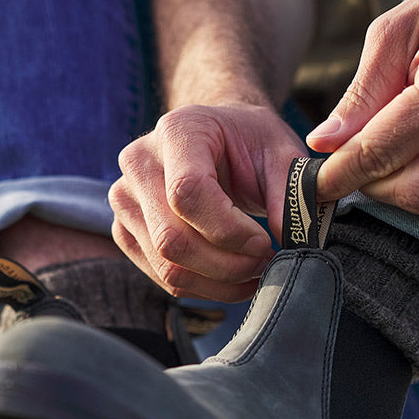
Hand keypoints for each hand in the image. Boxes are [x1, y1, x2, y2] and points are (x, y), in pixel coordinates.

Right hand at [110, 104, 303, 301]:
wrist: (217, 138)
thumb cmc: (249, 142)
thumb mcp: (280, 152)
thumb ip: (290, 190)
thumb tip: (293, 239)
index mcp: (177, 131)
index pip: (187, 193)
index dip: (229, 231)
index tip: (265, 242)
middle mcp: (139, 162)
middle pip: (171, 239)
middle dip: (227, 265)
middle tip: (264, 263)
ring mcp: (125, 200)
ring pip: (166, 266)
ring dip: (218, 283)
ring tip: (253, 271)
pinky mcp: (125, 231)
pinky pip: (162, 277)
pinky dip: (203, 288)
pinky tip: (231, 278)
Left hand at [306, 0, 418, 220]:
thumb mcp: (402, 27)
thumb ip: (361, 94)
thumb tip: (324, 145)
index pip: (383, 152)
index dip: (341, 174)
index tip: (315, 185)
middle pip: (412, 196)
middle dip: (375, 187)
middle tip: (360, 163)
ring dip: (408, 189)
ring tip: (404, 147)